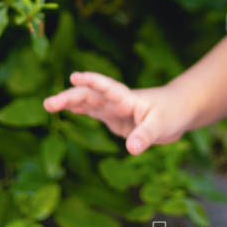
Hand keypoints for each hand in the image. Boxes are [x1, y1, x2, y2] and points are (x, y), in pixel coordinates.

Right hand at [42, 71, 187, 155]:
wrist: (179, 111)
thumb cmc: (172, 113)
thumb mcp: (161, 126)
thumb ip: (145, 136)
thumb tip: (131, 149)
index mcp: (128, 98)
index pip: (107, 87)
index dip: (92, 82)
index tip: (75, 77)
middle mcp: (117, 102)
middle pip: (90, 96)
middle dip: (70, 97)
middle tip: (48, 103)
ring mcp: (114, 110)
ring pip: (88, 103)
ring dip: (70, 102)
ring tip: (48, 105)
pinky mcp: (115, 119)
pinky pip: (94, 113)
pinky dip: (80, 110)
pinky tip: (68, 110)